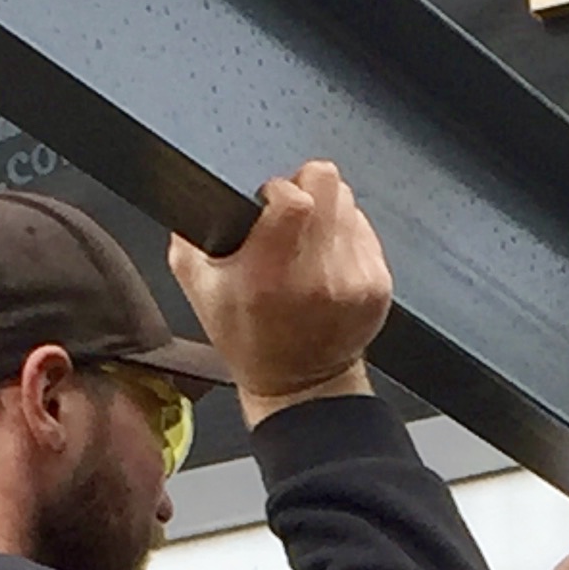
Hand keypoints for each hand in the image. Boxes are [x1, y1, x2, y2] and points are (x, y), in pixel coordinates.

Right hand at [169, 162, 392, 424]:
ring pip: (349, 204)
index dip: (280, 189)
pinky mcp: (379, 285)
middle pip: (327, 184)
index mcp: (271, 274)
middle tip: (293, 217)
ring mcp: (355, 280)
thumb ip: (189, 239)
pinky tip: (328, 262)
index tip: (270, 203)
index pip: (294, 196)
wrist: (302, 385)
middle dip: (307, 190)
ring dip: (328, 213)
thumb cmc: (251, 340)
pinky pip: (366, 230)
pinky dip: (347, 237)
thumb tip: (195, 195)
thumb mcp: (201, 293)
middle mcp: (319, 276)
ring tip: (309, 244)